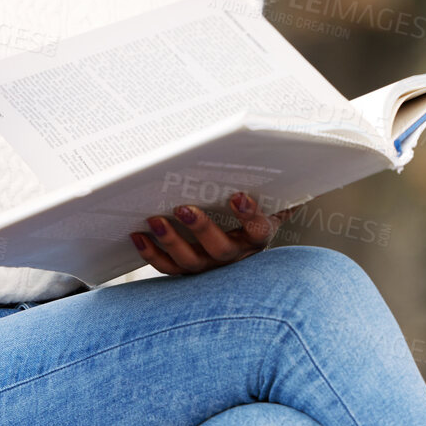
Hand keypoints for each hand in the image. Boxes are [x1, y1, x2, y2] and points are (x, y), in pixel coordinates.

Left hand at [131, 190, 295, 275]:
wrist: (242, 239)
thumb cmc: (254, 210)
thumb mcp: (271, 198)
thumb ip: (277, 184)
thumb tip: (286, 155)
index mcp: (258, 236)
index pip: (259, 229)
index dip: (250, 216)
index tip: (239, 196)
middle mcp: (236, 255)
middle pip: (221, 249)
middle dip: (201, 229)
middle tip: (183, 208)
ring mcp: (211, 266)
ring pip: (191, 262)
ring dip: (171, 242)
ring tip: (154, 220)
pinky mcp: (189, 270)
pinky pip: (170, 268)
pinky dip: (152, 254)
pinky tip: (138, 236)